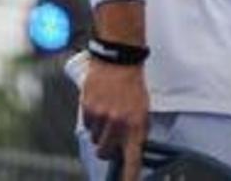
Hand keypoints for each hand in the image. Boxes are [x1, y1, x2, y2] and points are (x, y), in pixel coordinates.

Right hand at [81, 58, 147, 180]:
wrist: (118, 62)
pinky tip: (100, 107)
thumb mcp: (143, 109)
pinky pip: (87, 127)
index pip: (133, 157)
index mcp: (136, 124)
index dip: (130, 175)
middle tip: (113, 135)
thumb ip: (136, 129)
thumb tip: (130, 148)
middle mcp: (118, 124)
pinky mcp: (88, 110)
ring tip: (108, 115)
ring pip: (95, 140)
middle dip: (108, 148)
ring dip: (100, 133)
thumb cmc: (133, 85)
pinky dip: (92, 122)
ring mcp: (102, 118)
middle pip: (105, 153)